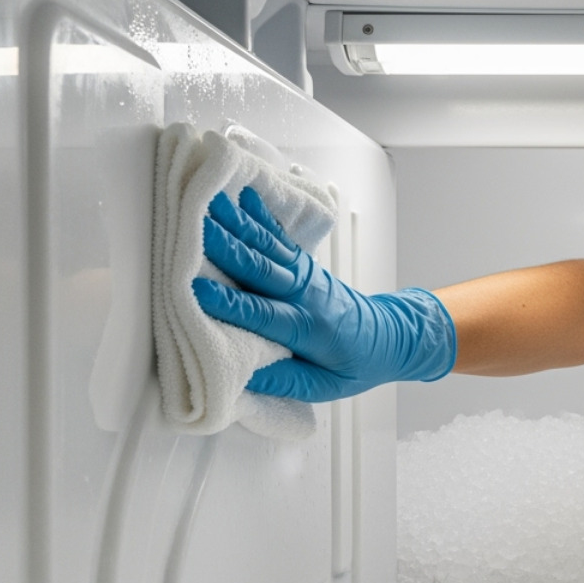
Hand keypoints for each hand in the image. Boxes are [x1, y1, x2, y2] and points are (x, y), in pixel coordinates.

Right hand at [192, 187, 455, 401]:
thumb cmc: (356, 365)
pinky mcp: (305, 265)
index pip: (263, 314)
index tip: (196, 290)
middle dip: (224, 248)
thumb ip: (283, 381)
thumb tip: (239, 377)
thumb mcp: (324, 387)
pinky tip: (243, 195)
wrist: (392, 337)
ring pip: (267, 246)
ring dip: (236, 222)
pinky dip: (260, 216)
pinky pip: (280, 238)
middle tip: (191, 228)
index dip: (230, 303)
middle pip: (261, 269)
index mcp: (309, 329)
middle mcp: (306, 295)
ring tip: (209, 199)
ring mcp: (306, 275)